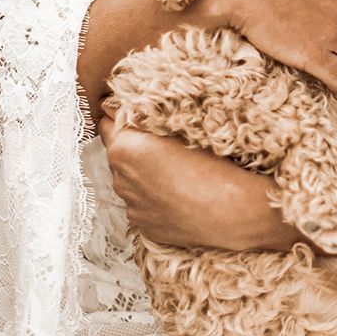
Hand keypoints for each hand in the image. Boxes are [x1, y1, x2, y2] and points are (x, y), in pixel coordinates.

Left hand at [99, 108, 271, 249]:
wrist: (230, 212)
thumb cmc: (211, 165)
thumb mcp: (181, 128)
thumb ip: (146, 119)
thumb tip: (124, 110)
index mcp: (125, 149)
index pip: (106, 121)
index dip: (121, 115)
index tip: (137, 113)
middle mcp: (120, 178)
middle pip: (117, 152)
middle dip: (132, 145)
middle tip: (160, 142)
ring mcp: (131, 205)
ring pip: (129, 179)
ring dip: (142, 172)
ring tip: (173, 170)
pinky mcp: (144, 225)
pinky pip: (142, 203)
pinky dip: (153, 196)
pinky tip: (177, 193)